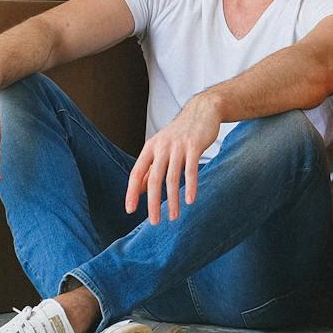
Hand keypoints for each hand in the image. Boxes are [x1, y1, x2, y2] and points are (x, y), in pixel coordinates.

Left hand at [124, 93, 224, 223]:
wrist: (202, 110)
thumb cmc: (180, 133)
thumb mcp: (161, 148)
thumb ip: (150, 167)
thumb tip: (137, 189)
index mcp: (150, 148)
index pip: (136, 173)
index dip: (132, 192)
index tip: (130, 210)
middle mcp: (161, 147)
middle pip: (153, 179)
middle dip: (153, 202)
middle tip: (154, 222)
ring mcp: (178, 146)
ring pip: (172, 178)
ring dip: (172, 200)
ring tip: (173, 217)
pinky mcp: (194, 146)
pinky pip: (191, 170)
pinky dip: (190, 186)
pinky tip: (190, 201)